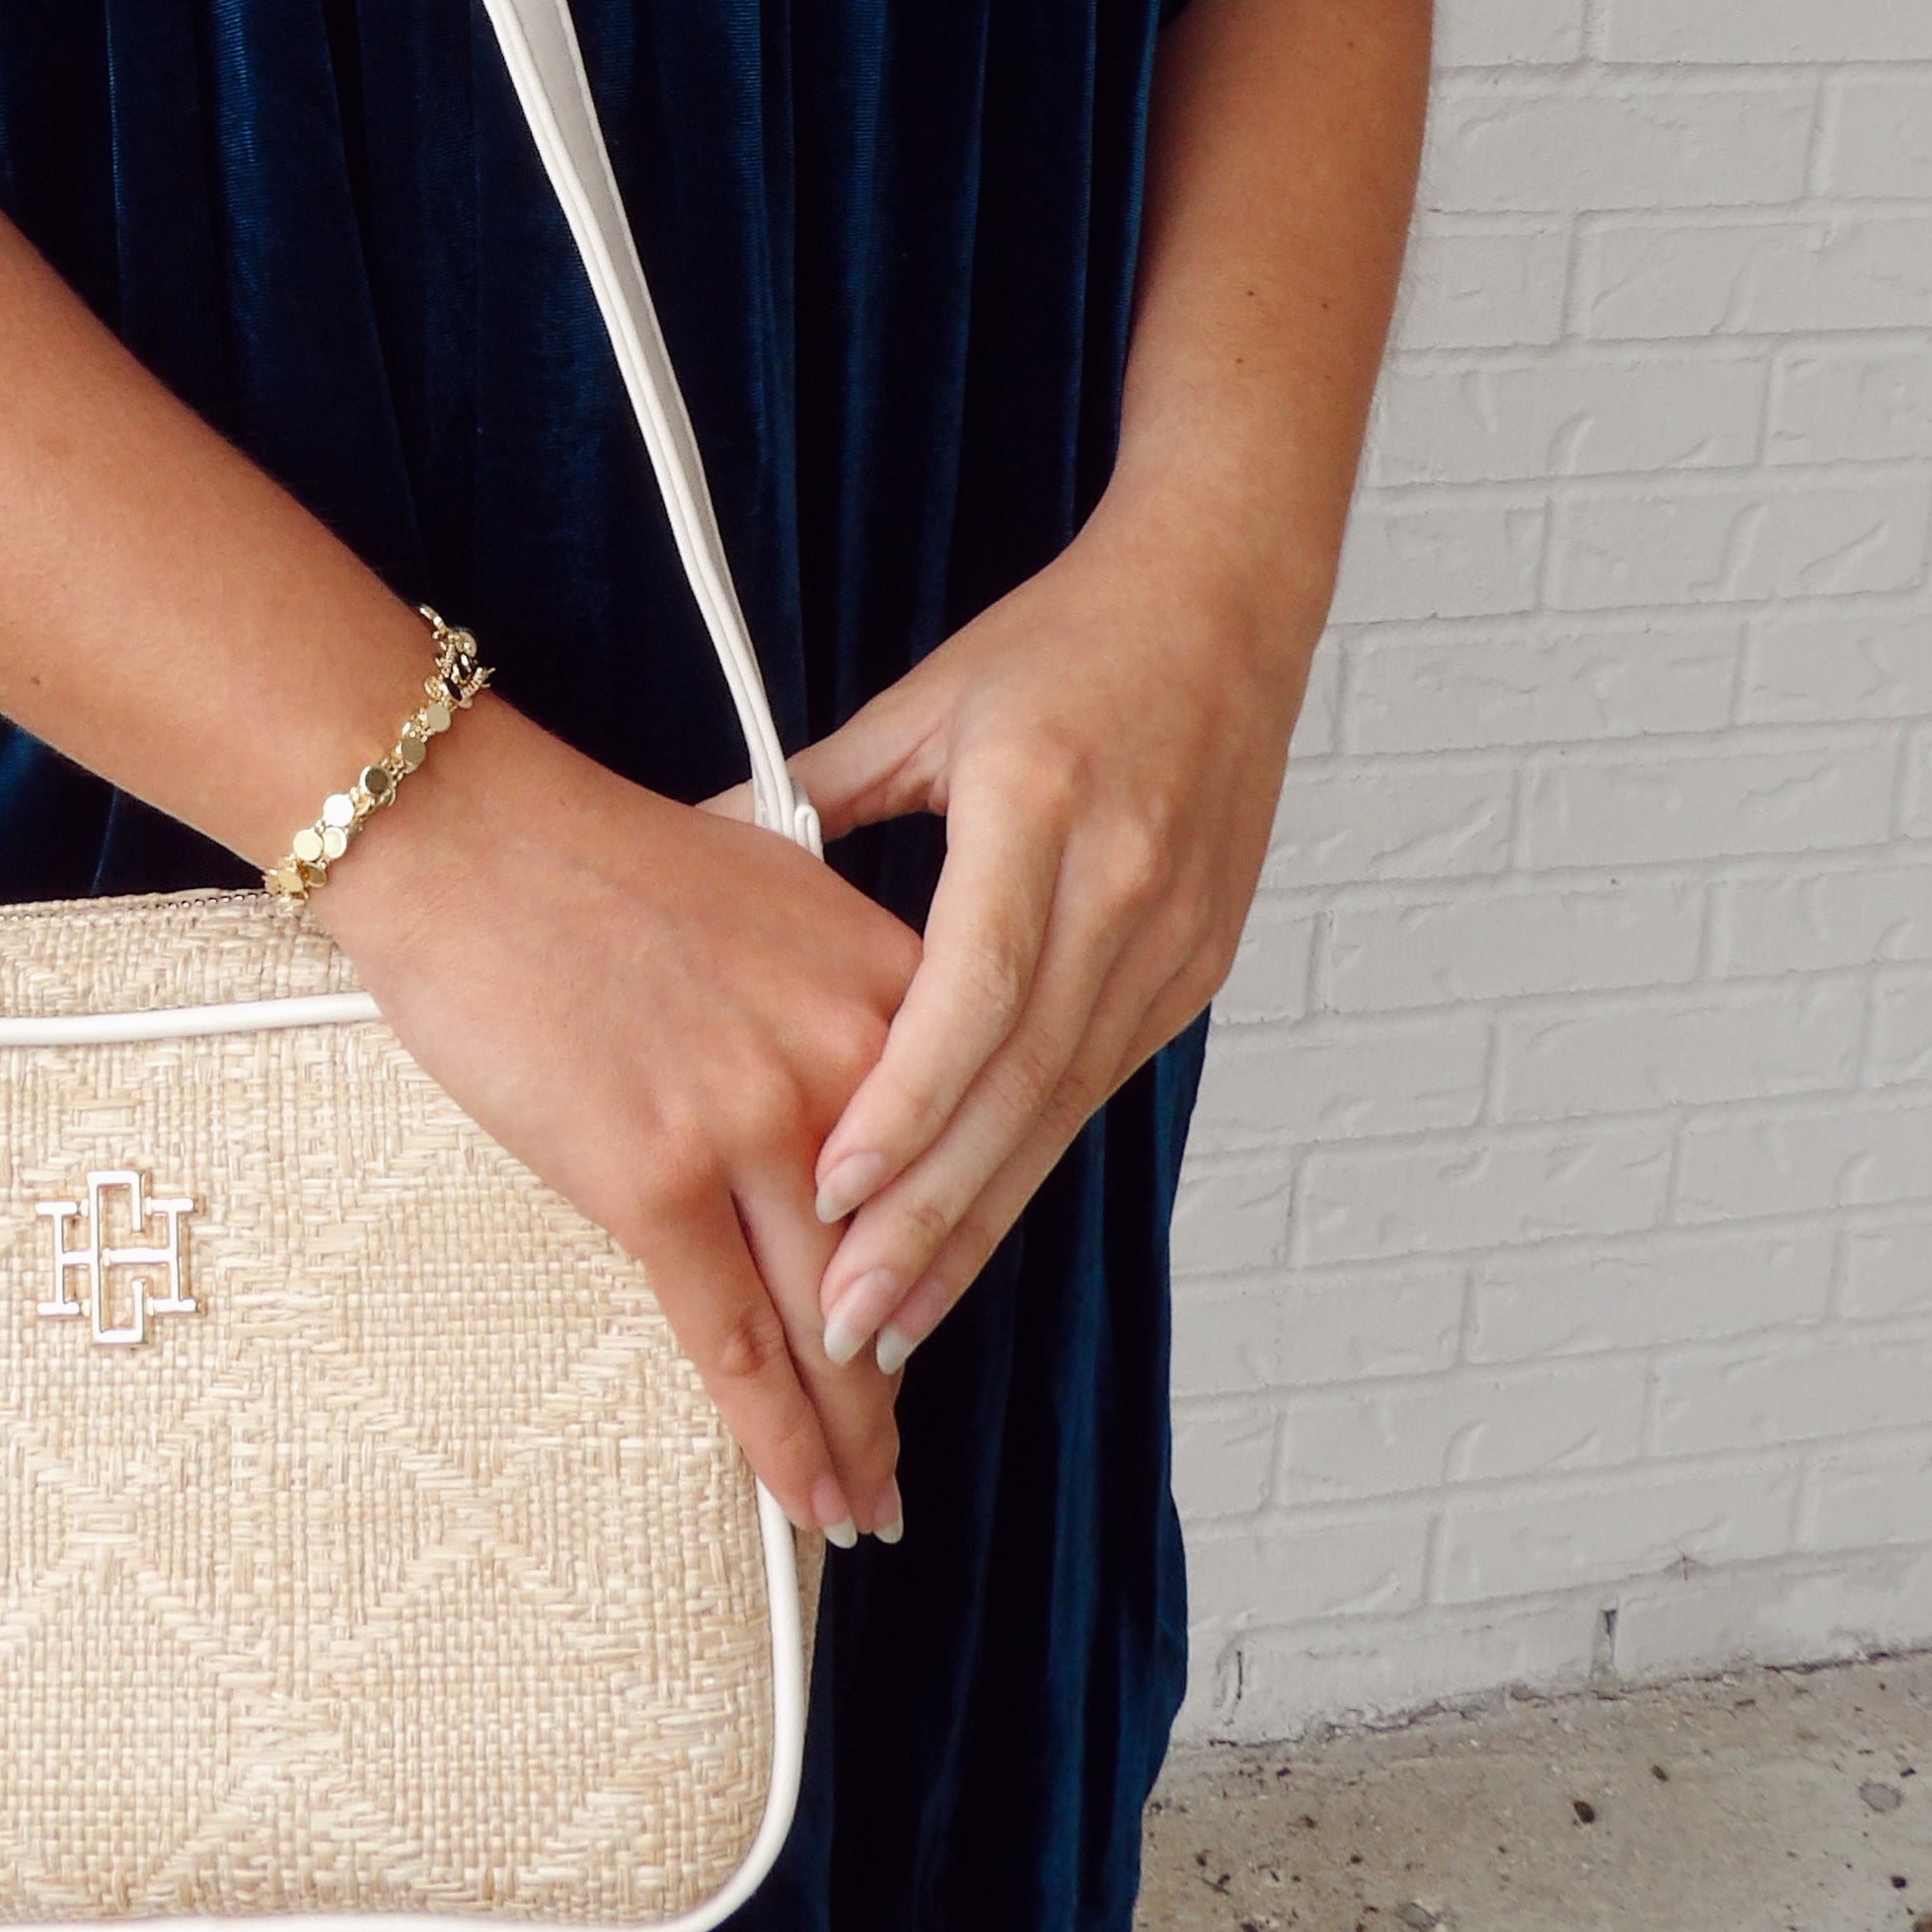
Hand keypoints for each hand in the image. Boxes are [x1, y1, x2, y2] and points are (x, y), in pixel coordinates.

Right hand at [317, 703, 920, 1540]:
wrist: (469, 831)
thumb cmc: (589, 855)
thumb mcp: (770, 891)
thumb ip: (827, 994)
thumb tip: (841, 1094)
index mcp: (883, 985)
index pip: (946, 1164)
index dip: (941, 1268)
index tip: (931, 1325)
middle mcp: (844, 1059)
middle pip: (898, 1261)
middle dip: (897, 1380)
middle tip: (902, 1469)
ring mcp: (754, 1122)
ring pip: (828, 1321)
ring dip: (850, 1435)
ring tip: (864, 1507)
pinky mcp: (657, 1175)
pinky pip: (733, 1340)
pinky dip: (776, 1437)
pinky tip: (802, 1499)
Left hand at [792, 491, 1311, 1377]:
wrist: (1229, 605)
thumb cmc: (1068, 642)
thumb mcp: (927, 700)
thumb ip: (817, 788)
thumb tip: (702, 838)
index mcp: (1042, 810)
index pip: (973, 992)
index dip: (903, 1105)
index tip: (828, 1191)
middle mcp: (1121, 887)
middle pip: (1020, 1087)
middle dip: (932, 1219)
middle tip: (848, 1326)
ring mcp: (1173, 936)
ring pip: (1064, 1111)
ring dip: (980, 1223)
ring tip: (896, 1320)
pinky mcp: (1196, 967)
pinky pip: (1098, 1085)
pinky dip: (1027, 1162)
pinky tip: (967, 1229)